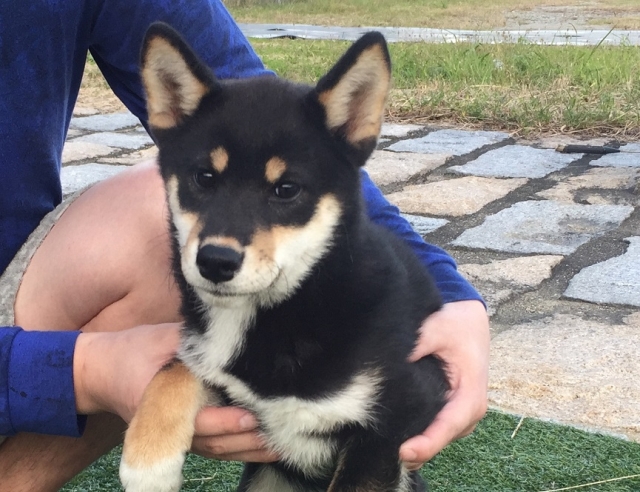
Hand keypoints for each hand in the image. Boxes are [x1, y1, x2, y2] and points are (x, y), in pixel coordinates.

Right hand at [74, 323, 276, 462]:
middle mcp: (172, 427)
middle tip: (280, 435)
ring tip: (281, 446)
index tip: (252, 417)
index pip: (198, 420)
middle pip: (213, 442)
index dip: (226, 421)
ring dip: (248, 451)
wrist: (99, 372)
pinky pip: (214, 447)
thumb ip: (191, 341)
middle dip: (246, 442)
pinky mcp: (185, 434)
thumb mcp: (158, 338)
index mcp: (162, 405)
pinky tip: (265, 446)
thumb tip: (229, 330)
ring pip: (217, 450)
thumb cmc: (131, 351)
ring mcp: (179, 434)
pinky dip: (239, 449)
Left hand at [400, 300, 489, 469]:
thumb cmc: (455, 324)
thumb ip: (416, 345)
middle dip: (414, 447)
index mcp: (471, 395)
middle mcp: (469, 411)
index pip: (447, 427)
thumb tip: (391, 364)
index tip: (403, 452)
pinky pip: (433, 430)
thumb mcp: (436, 327)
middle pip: (439, 440)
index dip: (426, 443)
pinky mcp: (450, 413)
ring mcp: (460, 416)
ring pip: (435, 438)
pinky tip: (393, 430)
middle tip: (380, 445)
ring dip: (413, 441)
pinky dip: (416, 433)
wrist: (468, 320)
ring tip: (383, 438)